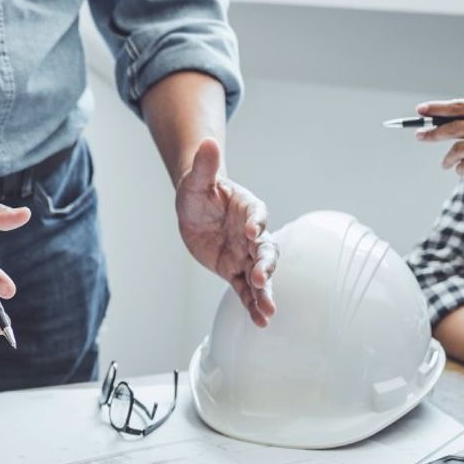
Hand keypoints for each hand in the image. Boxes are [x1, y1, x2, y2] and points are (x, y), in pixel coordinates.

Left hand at [175, 138, 277, 326]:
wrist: (195, 209)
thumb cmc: (199, 191)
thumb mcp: (196, 180)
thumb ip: (205, 166)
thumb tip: (207, 142)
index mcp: (248, 208)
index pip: (258, 215)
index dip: (257, 223)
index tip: (253, 232)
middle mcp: (252, 233)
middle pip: (266, 250)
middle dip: (266, 264)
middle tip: (262, 276)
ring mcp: (245, 254)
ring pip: (260, 275)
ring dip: (265, 292)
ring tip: (268, 311)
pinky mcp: (235, 271)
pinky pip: (246, 290)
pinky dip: (253, 304)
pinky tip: (260, 320)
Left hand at [416, 99, 463, 211]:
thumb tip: (451, 120)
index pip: (462, 107)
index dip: (438, 109)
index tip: (420, 110)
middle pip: (453, 127)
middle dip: (432, 133)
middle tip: (419, 136)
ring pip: (456, 149)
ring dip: (448, 159)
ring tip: (447, 164)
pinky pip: (463, 167)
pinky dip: (461, 170)